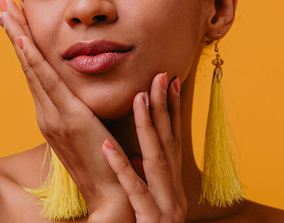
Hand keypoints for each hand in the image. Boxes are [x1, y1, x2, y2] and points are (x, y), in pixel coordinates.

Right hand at [0, 0, 132, 219]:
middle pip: (27, 65)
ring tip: (5, 11)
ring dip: (18, 37)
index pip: (35, 73)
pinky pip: (47, 83)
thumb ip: (85, 113)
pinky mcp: (68, 119)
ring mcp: (54, 116)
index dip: (24, 45)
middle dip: (14, 32)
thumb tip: (87, 97)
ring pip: (32, 68)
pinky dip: (33, 60)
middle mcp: (46, 114)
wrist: (112, 195)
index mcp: (52, 116)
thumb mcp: (93, 132)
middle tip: (1, 4)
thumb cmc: (108, 165)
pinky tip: (24, 40)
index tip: (14, 20)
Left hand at [101, 73, 186, 222]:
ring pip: (157, 162)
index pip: (173, 142)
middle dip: (166, 108)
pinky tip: (110, 146)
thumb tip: (138, 156)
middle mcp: (173, 194)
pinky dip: (123, 168)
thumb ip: (148, 181)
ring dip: (149, 128)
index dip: (173, 110)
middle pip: (170, 145)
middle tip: (161, 75)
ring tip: (139, 99)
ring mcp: (165, 208)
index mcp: (171, 188)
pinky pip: (136, 192)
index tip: (170, 80)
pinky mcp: (152, 222)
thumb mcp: (152, 206)